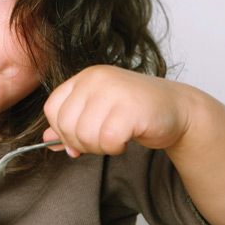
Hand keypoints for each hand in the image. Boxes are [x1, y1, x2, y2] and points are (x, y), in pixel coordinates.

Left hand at [43, 65, 190, 155]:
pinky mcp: (131, 108)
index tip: (79, 138)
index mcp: (85, 77)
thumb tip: (47, 140)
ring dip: (99, 147)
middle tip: (103, 140)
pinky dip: (114, 148)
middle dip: (82, 143)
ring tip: (115, 138)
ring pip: (84, 135)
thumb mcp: (98, 112)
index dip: (62, 131)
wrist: (178, 108)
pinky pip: (107, 140)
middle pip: (66, 125)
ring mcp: (113, 91)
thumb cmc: (136, 110)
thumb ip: (72, 123)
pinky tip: (126, 139)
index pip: (52, 108)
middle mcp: (96, 79)